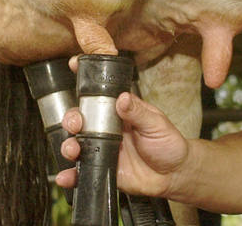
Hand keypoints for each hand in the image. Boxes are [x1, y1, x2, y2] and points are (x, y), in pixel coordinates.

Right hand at [54, 91, 189, 197]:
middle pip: (81, 118)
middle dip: (72, 118)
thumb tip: (123, 97)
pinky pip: (82, 172)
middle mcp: (107, 128)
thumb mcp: (156, 124)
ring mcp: (102, 148)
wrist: (174, 174)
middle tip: (76, 124)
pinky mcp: (102, 168)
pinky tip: (67, 176)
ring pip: (77, 143)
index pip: (100, 92)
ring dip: (69, 145)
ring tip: (73, 149)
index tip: (74, 65)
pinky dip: (71, 175)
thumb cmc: (168, 143)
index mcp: (120, 111)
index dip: (85, 79)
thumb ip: (138, 112)